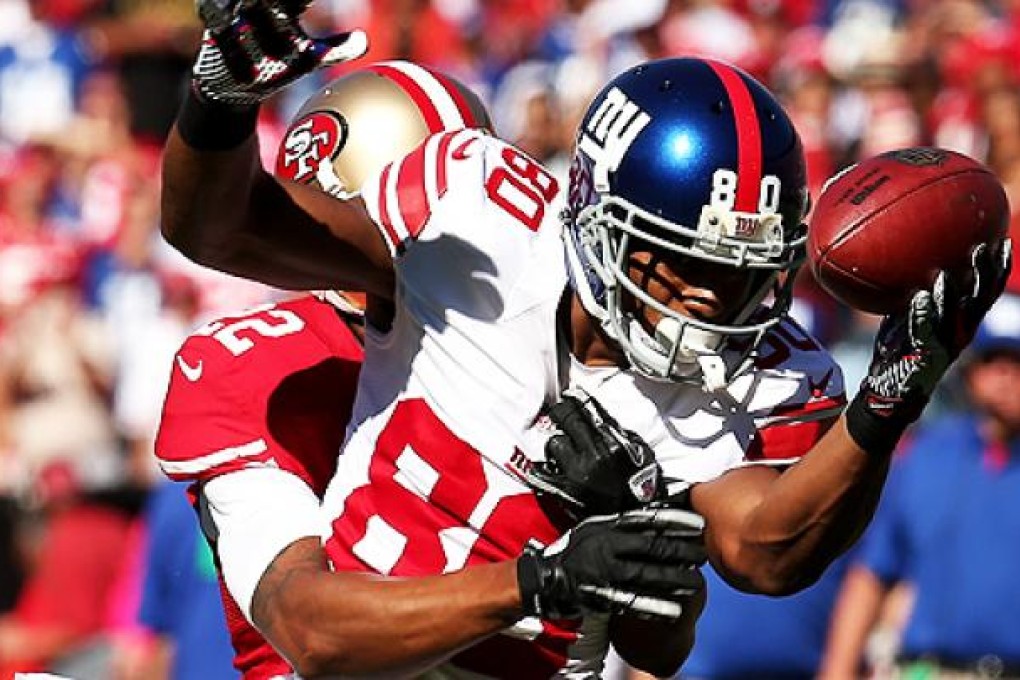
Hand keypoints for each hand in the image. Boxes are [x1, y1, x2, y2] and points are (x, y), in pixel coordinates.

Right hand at [192, 0, 367, 106]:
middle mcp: (260, 2)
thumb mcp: (309, 57)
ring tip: (251, 3)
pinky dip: (221, 18)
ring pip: (242, 2)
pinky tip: (225, 22)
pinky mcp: (214, 25)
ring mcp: (236, 11)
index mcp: (286, 6)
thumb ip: (336, 49)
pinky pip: (214, 15)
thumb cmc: (276, 62)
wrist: (238, 82)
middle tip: (282, 0)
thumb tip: (364, 41)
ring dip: (251, 4)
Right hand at [517, 507, 705, 620]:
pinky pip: (633, 602)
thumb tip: (654, 518)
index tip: (697, 525)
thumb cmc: (575, 550)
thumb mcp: (594, 527)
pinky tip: (674, 611)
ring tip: (695, 583)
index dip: (674, 522)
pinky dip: (654, 607)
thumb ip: (620, 524)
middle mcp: (607, 548)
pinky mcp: (602, 596)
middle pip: (652, 549)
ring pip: (646, 576)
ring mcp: (605, 573)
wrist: (546, 577)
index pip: (647, 521)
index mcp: (607, 527)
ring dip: (673, 580)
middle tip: (702, 554)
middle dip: (681, 552)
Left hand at [527, 388, 662, 518]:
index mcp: (613, 444)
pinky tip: (548, 467)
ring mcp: (576, 472)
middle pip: (567, 418)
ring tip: (564, 451)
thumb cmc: (639, 489)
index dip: (575, 400)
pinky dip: (544, 467)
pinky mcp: (564, 489)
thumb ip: (621, 433)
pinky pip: (543, 470)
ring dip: (557, 444)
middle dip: (562, 412)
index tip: (570, 396)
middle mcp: (593, 455)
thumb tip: (601, 416)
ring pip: (554, 443)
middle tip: (560, 411)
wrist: (633, 521)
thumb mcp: (641, 454)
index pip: (588, 411)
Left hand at [857, 239, 1011, 423]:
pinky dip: (923, 314)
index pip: (987, 291)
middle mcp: (961, 332)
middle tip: (982, 248)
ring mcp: (946, 345)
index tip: (1001, 242)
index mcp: (963, 321)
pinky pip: (925, 331)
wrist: (891, 387)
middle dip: (984, 275)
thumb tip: (905, 259)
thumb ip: (916, 292)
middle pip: (980, 300)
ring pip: (956, 316)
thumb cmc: (900, 346)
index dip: (998, 269)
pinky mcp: (926, 356)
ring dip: (952, 295)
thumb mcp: (909, 315)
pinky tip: (919, 297)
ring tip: (946, 274)